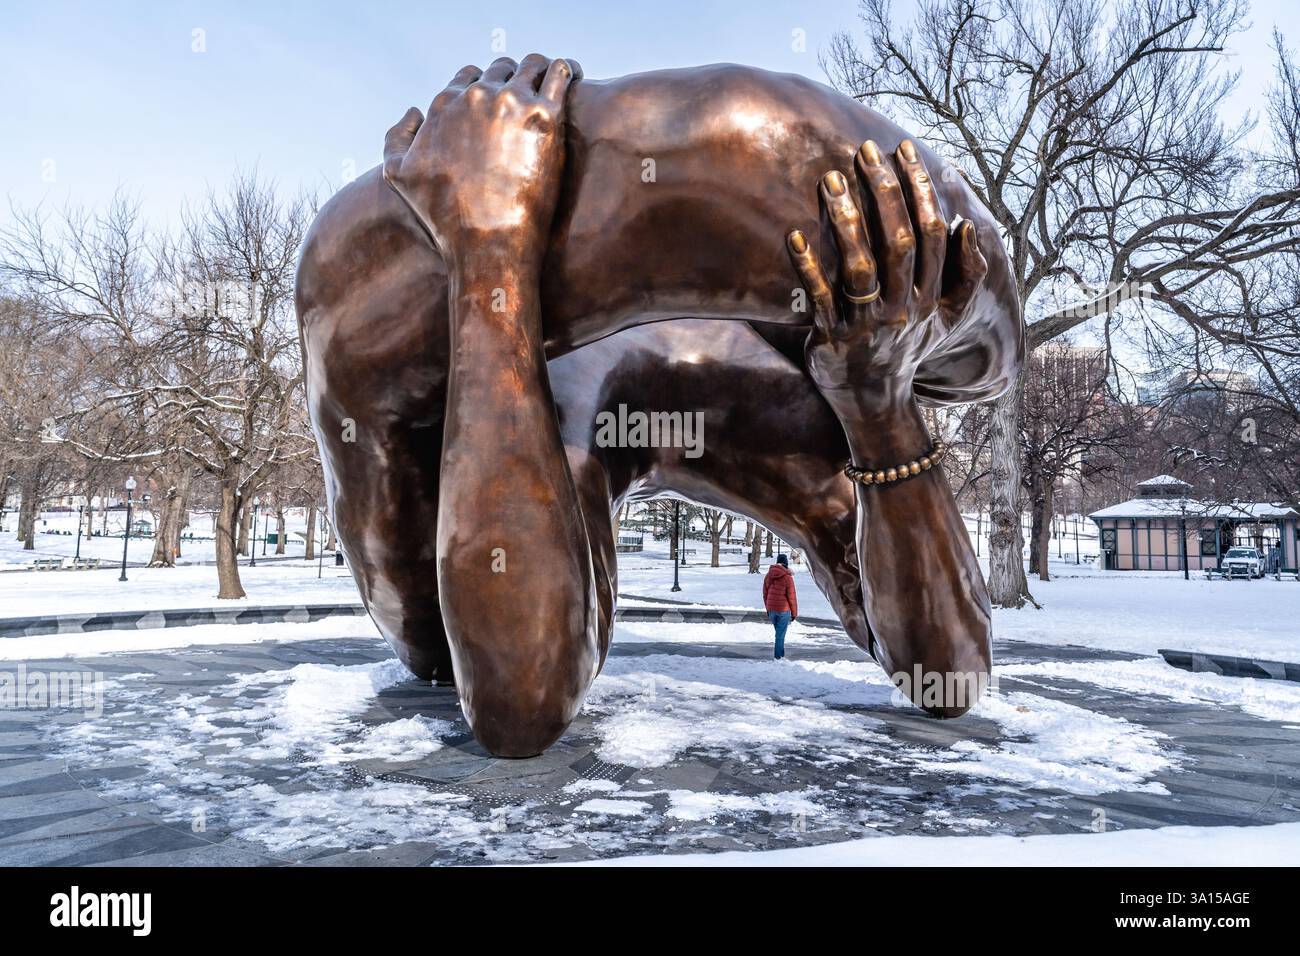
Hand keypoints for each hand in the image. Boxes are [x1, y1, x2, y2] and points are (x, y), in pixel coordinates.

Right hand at [383, 55, 580, 266]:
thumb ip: (397, 137)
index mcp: (445, 104)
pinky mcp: (545, 116)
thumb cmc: (446, 217)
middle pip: (500, 69)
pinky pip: (561, 73)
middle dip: (513, 78)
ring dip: (540, 71)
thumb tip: (415, 110)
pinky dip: (566, 71)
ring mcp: (511, 102)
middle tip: (528, 98)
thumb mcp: (398, 176)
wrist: (488, 241)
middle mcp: (476, 96)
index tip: (498, 104)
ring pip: (532, 65)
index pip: (468, 77)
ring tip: (553, 83)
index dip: (484, 88)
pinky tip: (572, 76)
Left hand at [786, 139, 987, 405]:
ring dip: (846, 220)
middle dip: (884, 192)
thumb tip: (967, 226)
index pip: (931, 233)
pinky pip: (820, 298)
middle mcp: (902, 309)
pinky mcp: (834, 339)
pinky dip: (807, 266)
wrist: (875, 403)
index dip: (920, 189)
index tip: (904, 150)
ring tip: (831, 180)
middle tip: (865, 150)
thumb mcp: (944, 317)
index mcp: (930, 298)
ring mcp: (868, 325)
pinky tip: (794, 235)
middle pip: (898, 241)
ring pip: (860, 266)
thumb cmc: (906, 348)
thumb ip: (963, 275)